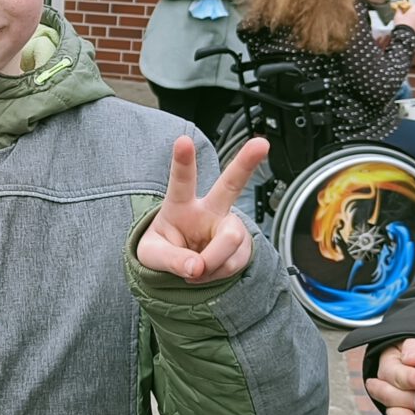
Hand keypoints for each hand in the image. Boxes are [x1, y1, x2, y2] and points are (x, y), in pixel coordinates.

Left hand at [136, 135, 265, 283]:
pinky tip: (209, 270)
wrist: (182, 268)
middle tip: (261, 144)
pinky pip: (233, 262)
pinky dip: (217, 274)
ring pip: (230, 239)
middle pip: (230, 184)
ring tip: (197, 269)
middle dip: (246, 162)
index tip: (183, 140)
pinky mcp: (242, 247)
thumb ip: (171, 260)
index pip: (181, 181)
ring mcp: (228, 227)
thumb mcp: (152, 256)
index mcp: (181, 204)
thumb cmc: (163, 251)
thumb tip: (197, 268)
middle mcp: (209, 210)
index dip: (182, 161)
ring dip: (212, 261)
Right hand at [392, 3, 414, 33]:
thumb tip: (398, 8)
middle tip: (406, 12)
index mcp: (414, 11)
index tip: (405, 6)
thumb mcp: (397, 16)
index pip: (414, 5)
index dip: (409, 5)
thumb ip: (399, 10)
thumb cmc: (401, 24)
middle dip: (412, 10)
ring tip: (409, 19)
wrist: (404, 35)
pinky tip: (412, 25)